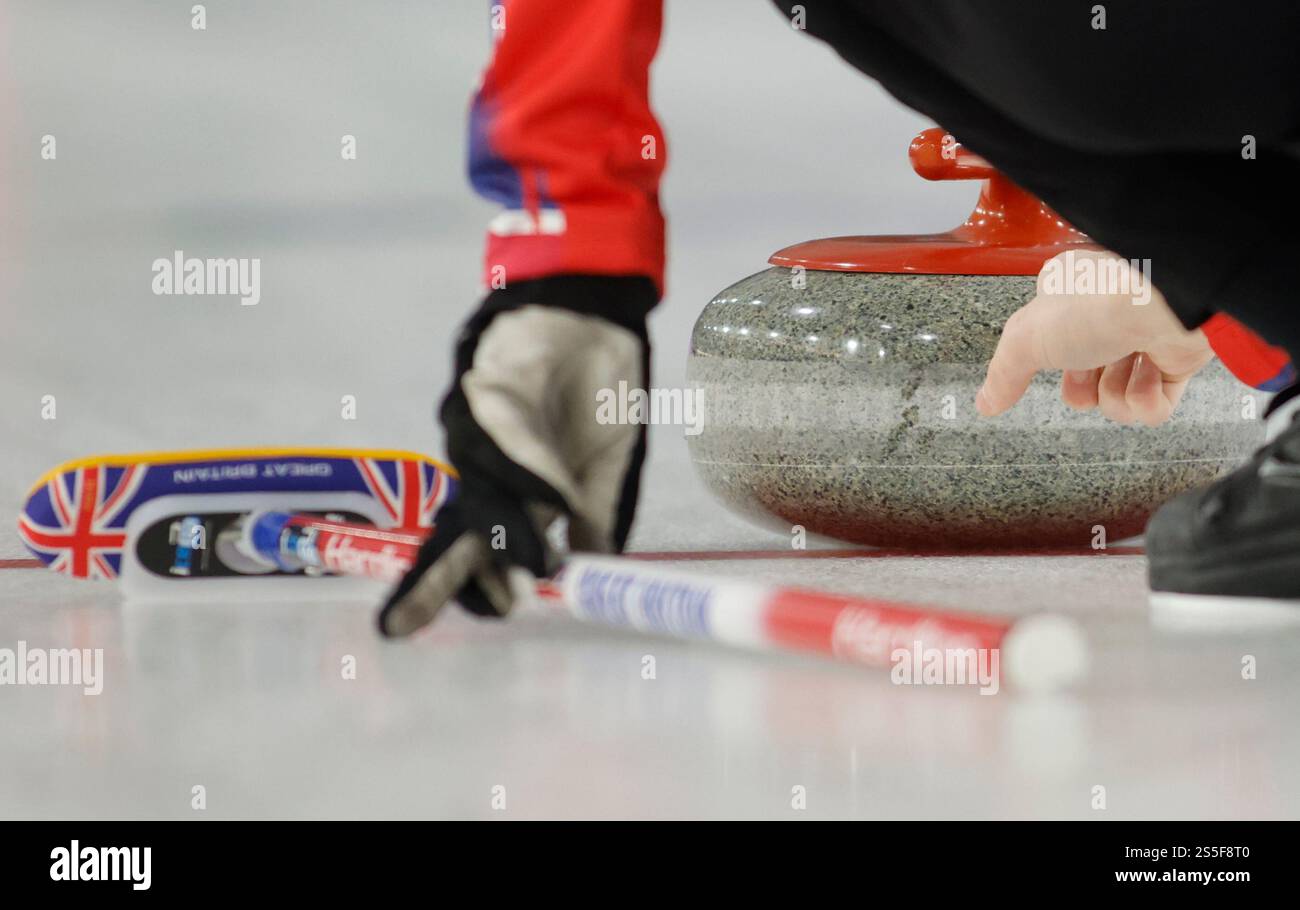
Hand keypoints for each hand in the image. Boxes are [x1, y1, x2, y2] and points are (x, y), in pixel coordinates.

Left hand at [378, 276, 655, 637]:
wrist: (597, 319)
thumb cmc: (596, 395)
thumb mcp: (608, 471)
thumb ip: (593, 521)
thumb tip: (583, 574)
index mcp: (513, 497)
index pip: (479, 555)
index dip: (475, 590)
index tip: (493, 621)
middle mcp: (484, 472)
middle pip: (451, 536)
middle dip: (430, 583)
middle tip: (395, 629)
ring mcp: (478, 435)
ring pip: (477, 497)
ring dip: (503, 541)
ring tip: (534, 574)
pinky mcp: (485, 392)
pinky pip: (505, 443)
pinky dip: (532, 475)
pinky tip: (558, 498)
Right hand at [976, 250, 1213, 425]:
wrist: (1163, 304)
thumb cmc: (1096, 304)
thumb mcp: (1026, 341)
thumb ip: (1003, 375)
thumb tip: (986, 402)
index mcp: (1072, 296)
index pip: (1052, 342)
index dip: (1050, 362)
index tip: (1052, 363)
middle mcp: (1109, 314)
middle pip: (1084, 379)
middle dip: (1085, 388)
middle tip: (1088, 375)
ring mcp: (1145, 336)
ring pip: (1119, 397)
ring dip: (1118, 395)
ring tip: (1126, 371)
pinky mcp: (1179, 359)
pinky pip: (1155, 405)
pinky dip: (1148, 403)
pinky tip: (1149, 381)